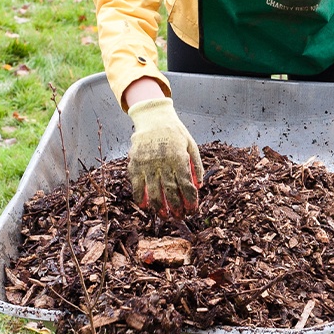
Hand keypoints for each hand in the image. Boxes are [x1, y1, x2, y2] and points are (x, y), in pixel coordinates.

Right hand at [126, 97, 202, 216]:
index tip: (192, 210)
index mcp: (178, 157)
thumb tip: (199, 186)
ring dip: (159, 206)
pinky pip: (136, 184)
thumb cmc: (175, 132)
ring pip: (153, 191)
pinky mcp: (135, 163)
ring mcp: (147, 163)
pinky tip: (145, 206)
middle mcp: (162, 162)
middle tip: (179, 217)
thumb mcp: (191, 144)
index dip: (190, 200)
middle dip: (176, 207)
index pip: (185, 184)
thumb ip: (197, 165)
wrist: (153, 117)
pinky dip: (140, 197)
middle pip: (170, 191)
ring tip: (164, 216)